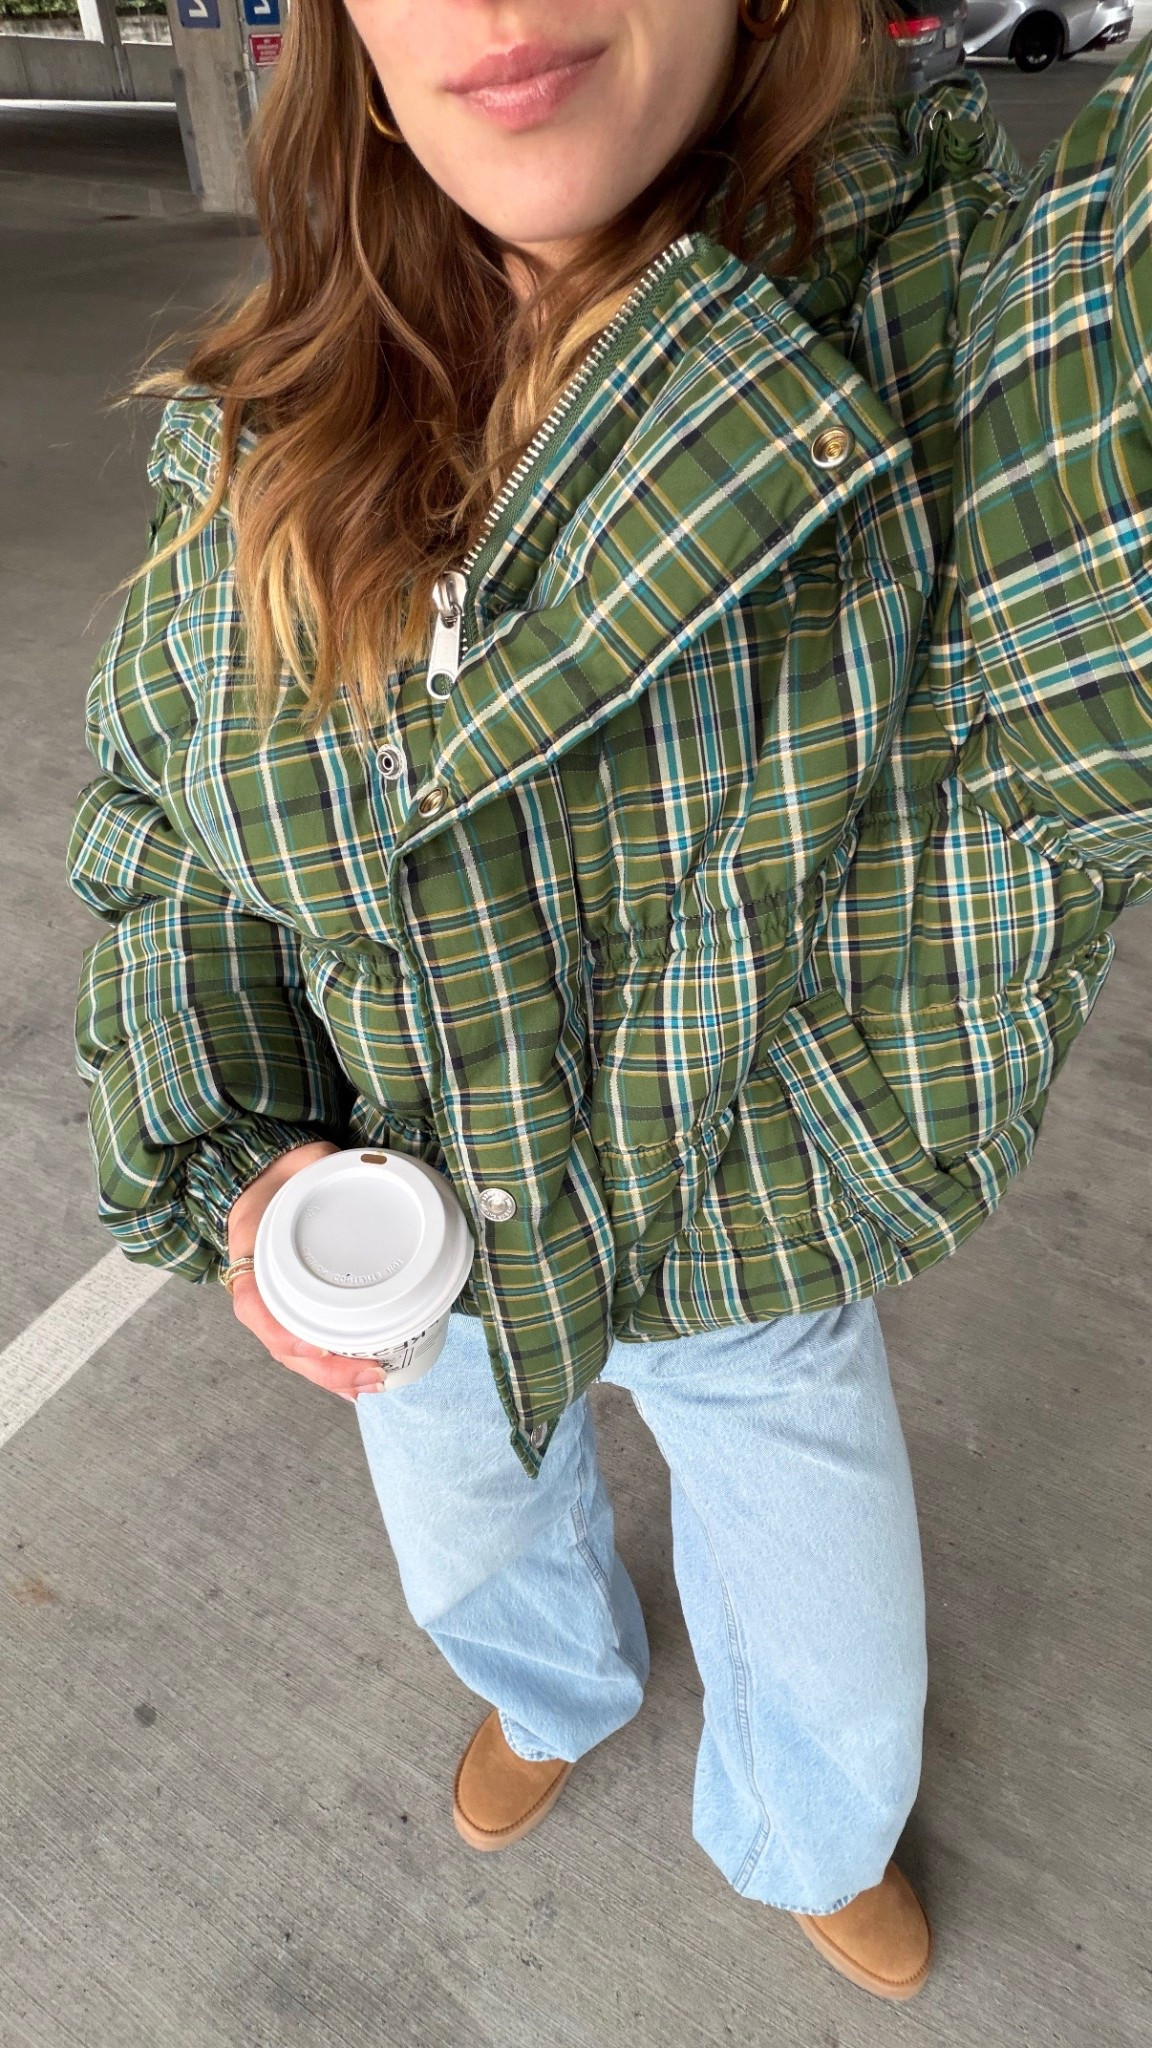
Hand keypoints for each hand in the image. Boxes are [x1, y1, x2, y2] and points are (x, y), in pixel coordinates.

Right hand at [225, 1142, 389, 1402]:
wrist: (267, 1178)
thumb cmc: (284, 1176)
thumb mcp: (295, 1168)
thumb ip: (319, 1167)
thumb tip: (362, 1165)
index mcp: (249, 1259)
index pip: (255, 1307)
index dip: (287, 1333)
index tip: (320, 1348)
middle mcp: (259, 1290)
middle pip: (283, 1345)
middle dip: (327, 1370)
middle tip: (372, 1375)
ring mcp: (277, 1303)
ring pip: (296, 1354)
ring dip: (333, 1376)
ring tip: (371, 1385)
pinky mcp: (298, 1307)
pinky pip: (309, 1345)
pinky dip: (332, 1368)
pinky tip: (358, 1382)